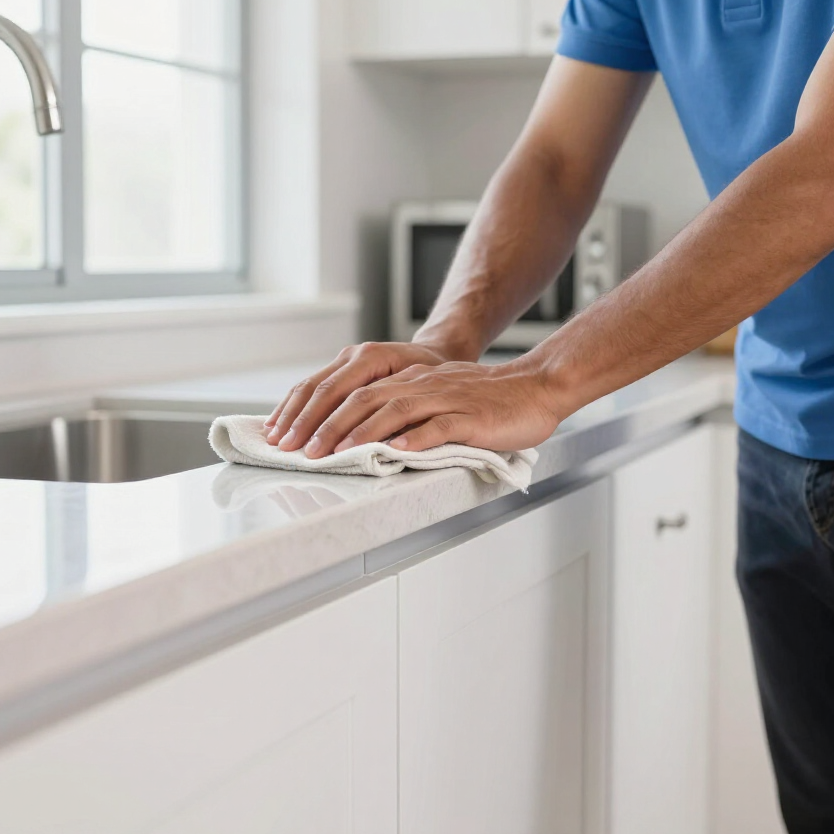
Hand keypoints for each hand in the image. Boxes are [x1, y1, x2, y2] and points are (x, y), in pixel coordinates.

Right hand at [265, 341, 451, 451]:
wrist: (437, 352)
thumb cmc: (434, 376)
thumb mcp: (424, 392)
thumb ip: (398, 412)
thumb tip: (376, 442)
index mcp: (373, 358)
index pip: (338, 393)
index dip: (322, 423)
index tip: (311, 449)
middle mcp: (354, 354)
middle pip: (318, 389)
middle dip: (299, 422)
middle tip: (286, 448)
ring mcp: (344, 358)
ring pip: (308, 385)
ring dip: (289, 414)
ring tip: (274, 439)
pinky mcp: (339, 366)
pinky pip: (309, 384)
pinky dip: (292, 405)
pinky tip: (277, 422)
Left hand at [301, 359, 563, 457]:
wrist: (536, 387)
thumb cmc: (489, 401)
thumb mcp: (439, 398)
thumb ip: (406, 412)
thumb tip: (371, 438)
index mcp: (411, 381)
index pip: (355, 393)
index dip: (322, 414)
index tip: (296, 436)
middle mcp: (422, 385)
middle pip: (365, 400)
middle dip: (329, 426)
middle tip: (305, 451)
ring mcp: (446, 399)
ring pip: (395, 411)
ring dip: (363, 433)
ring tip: (339, 453)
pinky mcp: (471, 417)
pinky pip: (439, 426)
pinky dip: (416, 439)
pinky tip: (397, 452)